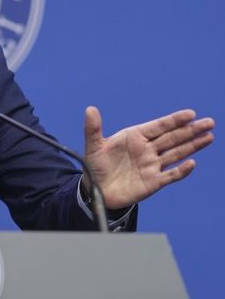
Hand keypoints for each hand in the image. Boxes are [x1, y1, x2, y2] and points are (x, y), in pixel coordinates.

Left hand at [83, 106, 213, 209]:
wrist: (96, 190)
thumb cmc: (96, 165)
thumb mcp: (93, 146)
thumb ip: (93, 129)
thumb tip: (90, 109)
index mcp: (135, 137)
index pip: (159, 126)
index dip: (174, 120)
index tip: (190, 114)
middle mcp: (147, 149)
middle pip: (172, 138)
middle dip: (190, 130)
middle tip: (209, 122)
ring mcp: (152, 165)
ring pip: (176, 153)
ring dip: (192, 146)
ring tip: (208, 137)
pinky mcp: (153, 182)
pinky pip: (170, 176)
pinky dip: (181, 171)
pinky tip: (191, 164)